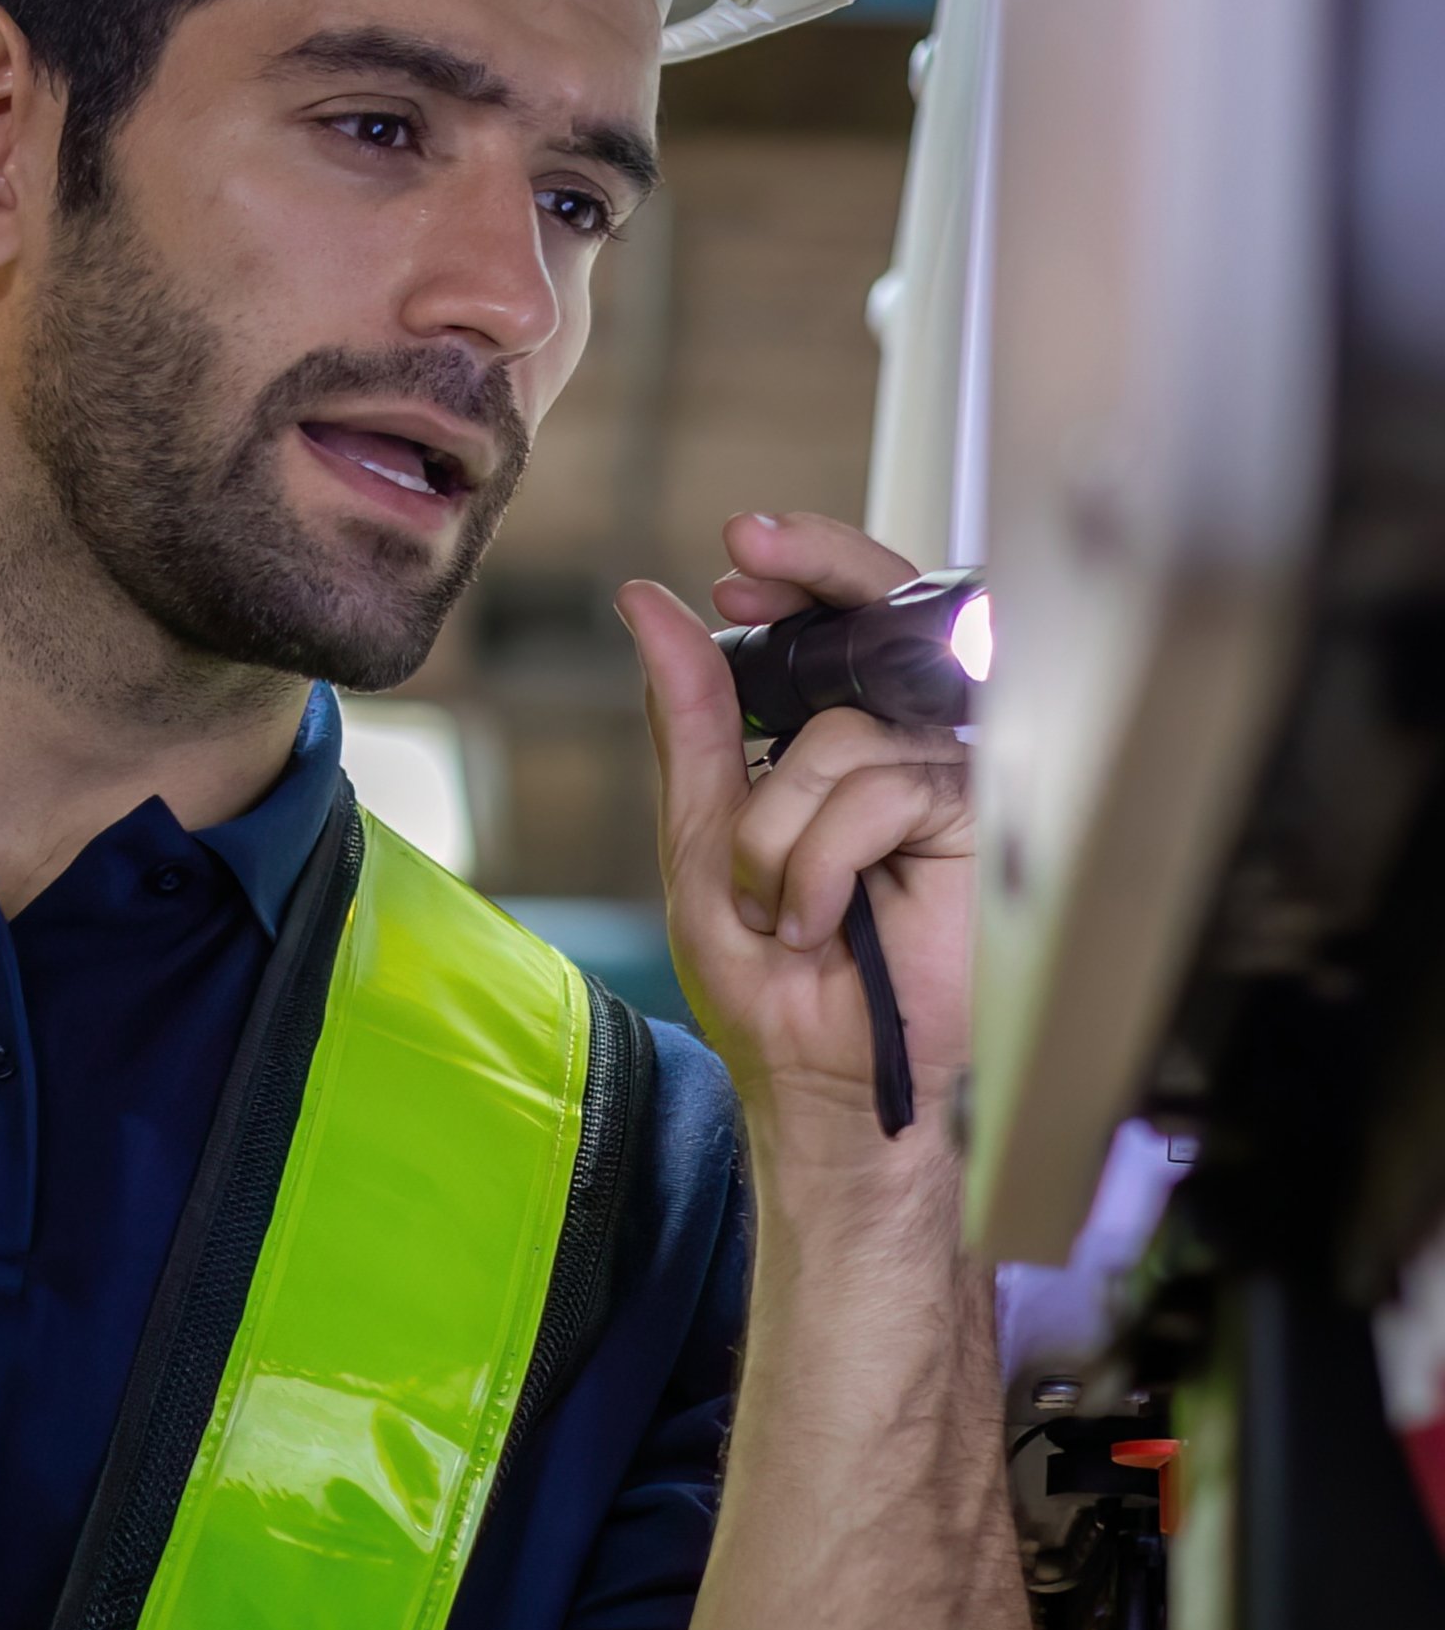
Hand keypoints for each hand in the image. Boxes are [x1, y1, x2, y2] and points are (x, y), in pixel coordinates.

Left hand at [621, 513, 969, 1160]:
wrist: (824, 1081)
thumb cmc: (773, 984)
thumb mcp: (700, 842)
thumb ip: (691, 724)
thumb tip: (651, 605)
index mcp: (833, 747)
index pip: (835, 627)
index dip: (805, 568)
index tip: (734, 552)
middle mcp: (898, 748)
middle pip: (875, 622)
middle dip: (820, 569)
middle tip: (751, 549)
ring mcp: (943, 778)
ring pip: (841, 736)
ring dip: (775, 834)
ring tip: (781, 910)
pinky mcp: (978, 820)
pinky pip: (879, 791)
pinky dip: (821, 863)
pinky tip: (823, 920)